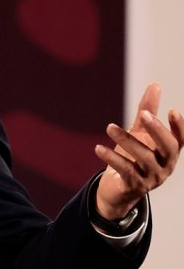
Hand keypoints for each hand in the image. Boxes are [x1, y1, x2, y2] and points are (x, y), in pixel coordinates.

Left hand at [94, 83, 183, 219]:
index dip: (179, 127)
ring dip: (126, 140)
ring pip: (144, 158)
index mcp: (169, 153)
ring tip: (109, 127)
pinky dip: (112, 158)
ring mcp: (152, 178)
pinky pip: (125, 170)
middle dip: (157, 130)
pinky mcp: (134, 186)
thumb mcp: (139, 133)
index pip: (181, 140)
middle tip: (142, 114)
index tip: (173, 110)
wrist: (118, 188)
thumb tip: (155, 85)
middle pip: (168, 148)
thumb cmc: (133, 156)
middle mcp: (165, 166)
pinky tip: (98, 148)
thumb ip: (147, 111)